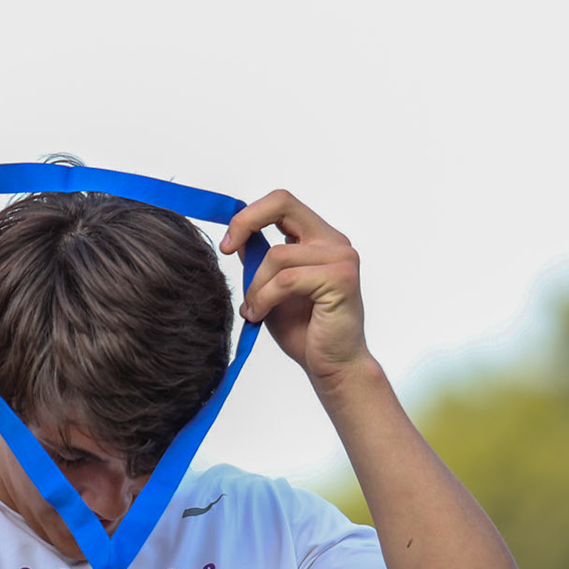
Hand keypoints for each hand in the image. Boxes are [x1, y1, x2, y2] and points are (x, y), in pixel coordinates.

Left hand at [221, 190, 371, 383]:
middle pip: (282, 203)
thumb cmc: (305, 330)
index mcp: (319, 239)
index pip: (282, 203)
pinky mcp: (341, 279)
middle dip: (245, 222)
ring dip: (255, 286)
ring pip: (277, 255)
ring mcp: (341, 258)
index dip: (249, 215)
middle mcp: (334, 242)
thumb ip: (260, 260)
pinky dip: (265, 298)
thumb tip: (238, 237)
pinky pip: (286, 279)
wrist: (331, 366)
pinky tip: (260, 315)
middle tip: (227, 249)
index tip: (228, 243)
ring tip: (254, 310)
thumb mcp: (270, 288)